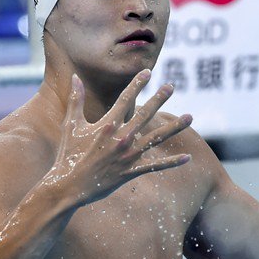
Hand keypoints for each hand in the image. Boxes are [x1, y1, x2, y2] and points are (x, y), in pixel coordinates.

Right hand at [46, 70, 191, 205]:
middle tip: (171, 86)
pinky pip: (155, 166)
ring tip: (190, 117)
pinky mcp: (131, 171)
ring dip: (175, 127)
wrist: (68, 186)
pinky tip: (187, 158)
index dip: (137, 84)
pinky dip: (171, 162)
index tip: (148, 72)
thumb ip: (76, 100)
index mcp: (107, 124)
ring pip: (157, 138)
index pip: (126, 99)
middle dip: (159, 98)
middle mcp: (121, 138)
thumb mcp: (71, 125)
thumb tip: (75, 77)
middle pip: (146, 114)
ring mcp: (128, 155)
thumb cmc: (68, 154)